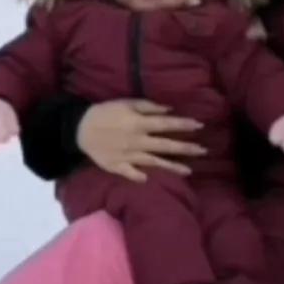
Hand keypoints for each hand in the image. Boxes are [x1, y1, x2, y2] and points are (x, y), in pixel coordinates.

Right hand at [76, 99, 205, 184]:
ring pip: (154, 162)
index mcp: (138, 124)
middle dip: (185, 148)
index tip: (199, 126)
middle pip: (165, 145)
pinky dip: (140, 177)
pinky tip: (150, 180)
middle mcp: (137, 141)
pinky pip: (131, 173)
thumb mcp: (126, 103)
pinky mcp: (118, 166)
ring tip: (189, 171)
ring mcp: (128, 156)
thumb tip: (168, 110)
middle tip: (203, 151)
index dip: (183, 125)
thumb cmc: (105, 112)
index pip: (165, 125)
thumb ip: (147, 107)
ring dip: (172, 166)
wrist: (80, 128)